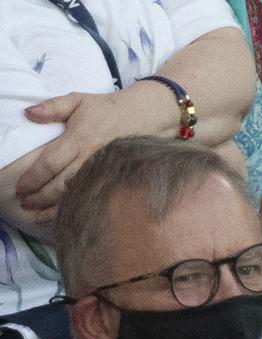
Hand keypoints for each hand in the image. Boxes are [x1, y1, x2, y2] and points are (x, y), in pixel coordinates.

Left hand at [15, 90, 127, 222]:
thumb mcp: (77, 100)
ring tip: (37, 216)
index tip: (20, 188)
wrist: (143, 118)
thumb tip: (28, 113)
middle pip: (60, 185)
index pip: (50, 164)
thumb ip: (52, 107)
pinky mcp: (111, 181)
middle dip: (40, 197)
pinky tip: (62, 216)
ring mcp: (101, 173)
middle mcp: (88, 160)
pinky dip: (74, 209)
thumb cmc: (106, 110)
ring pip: (74, 196)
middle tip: (24, 203)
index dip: (33, 178)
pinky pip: (90, 198)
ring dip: (53, 209)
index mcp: (77, 140)